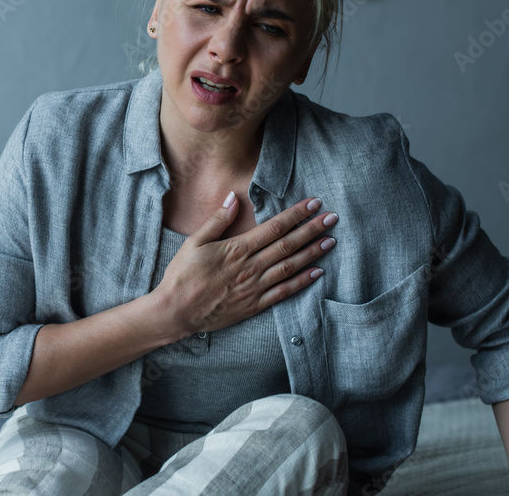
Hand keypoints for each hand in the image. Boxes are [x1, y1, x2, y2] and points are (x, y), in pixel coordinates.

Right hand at [152, 193, 336, 335]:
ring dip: (313, 253)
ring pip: (290, 267)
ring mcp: (254, 287)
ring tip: (331, 241)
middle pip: (288, 245)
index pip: (274, 227)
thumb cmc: (182, 275)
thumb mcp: (194, 242)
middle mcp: (250, 267)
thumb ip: (218, 220)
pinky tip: (317, 273)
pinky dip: (302, 282)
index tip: (313, 203)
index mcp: (237, 249)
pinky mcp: (254, 305)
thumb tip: (234, 197)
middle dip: (312, 229)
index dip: (296, 214)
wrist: (176, 311)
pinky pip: (284, 292)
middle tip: (332, 218)